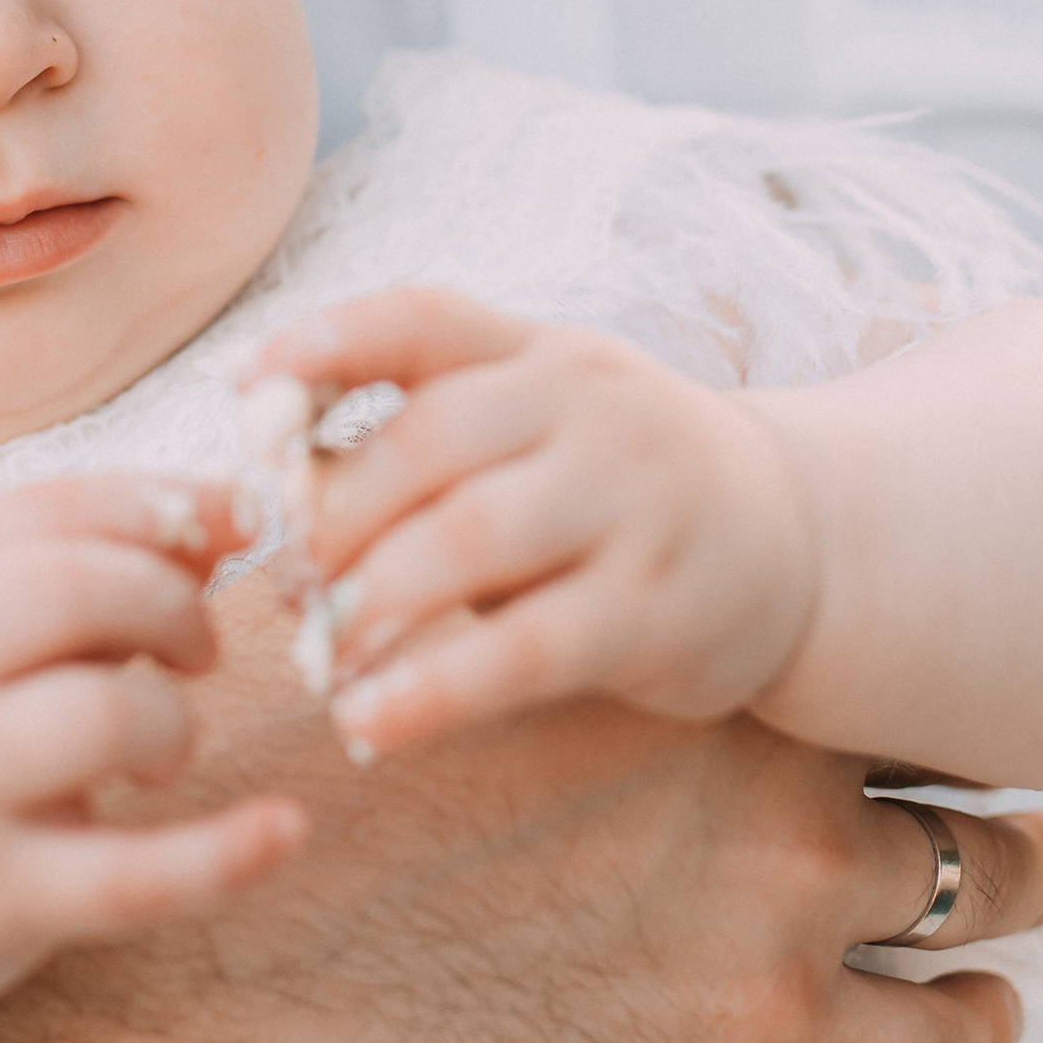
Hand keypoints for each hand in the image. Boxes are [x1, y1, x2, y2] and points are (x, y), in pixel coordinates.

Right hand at [0, 475, 309, 1010]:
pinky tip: (283, 831)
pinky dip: (222, 855)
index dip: (158, 503)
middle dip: (167, 603)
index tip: (232, 524)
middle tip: (194, 651)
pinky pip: (124, 877)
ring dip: (171, 721)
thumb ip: (65, 564)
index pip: (44, 511)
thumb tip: (230, 515)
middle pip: (65, 590)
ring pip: (97, 718)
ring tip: (160, 750)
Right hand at [132, 576, 1042, 1042]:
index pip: (860, 668)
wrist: (256, 937)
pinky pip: (938, 1042)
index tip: (935, 692)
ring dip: (1030, 884)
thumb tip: (509, 546)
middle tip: (1038, 792)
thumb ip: (517, 600)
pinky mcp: (763, 1041)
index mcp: (698, 676)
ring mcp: (781, 910)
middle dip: (1001, 774)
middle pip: (953, 761)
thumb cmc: (329, 785)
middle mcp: (768, 775)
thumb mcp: (433, 643)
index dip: (908, 678)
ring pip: (986, 885)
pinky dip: (977, 1031)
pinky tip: (986, 1020)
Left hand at [251, 288, 817, 761]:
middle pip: (428, 440)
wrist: (800, 539)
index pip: (425, 320)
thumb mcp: (536, 426)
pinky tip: (372, 723)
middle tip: (280, 581)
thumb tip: (271, 479)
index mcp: (540, 354)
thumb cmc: (616, 485)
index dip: (328, 343)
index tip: (241, 386)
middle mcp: (588, 409)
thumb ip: (422, 436)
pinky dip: (436, 690)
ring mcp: (630, 504)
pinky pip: (527, 650)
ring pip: (469, 541)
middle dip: (331, 514)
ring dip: (370, 601)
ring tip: (317, 658)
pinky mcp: (654, 609)